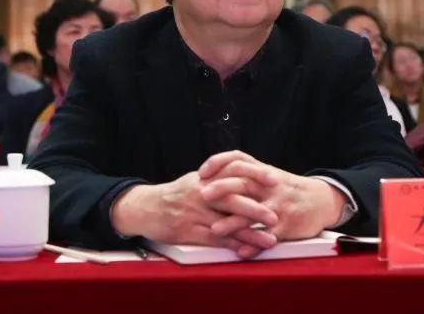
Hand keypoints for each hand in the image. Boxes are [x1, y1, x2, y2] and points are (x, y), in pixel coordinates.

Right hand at [110, 171, 278, 253]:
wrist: (147, 207)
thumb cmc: (175, 194)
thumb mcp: (196, 179)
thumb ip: (217, 177)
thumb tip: (242, 173)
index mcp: (205, 178)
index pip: (234, 174)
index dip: (255, 177)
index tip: (274, 179)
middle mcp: (202, 194)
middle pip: (233, 200)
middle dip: (256, 209)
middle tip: (276, 215)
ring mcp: (195, 213)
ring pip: (227, 224)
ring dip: (250, 233)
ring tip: (270, 239)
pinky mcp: (189, 231)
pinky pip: (215, 239)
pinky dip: (232, 245)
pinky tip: (246, 250)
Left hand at [198, 151, 345, 256]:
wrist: (321, 200)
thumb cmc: (287, 188)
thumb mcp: (267, 175)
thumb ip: (244, 173)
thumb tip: (213, 174)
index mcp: (262, 171)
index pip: (238, 159)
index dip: (218, 163)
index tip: (201, 172)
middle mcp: (269, 186)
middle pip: (244, 182)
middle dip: (222, 188)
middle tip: (203, 195)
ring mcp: (279, 205)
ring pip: (254, 212)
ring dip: (234, 222)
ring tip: (215, 229)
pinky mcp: (288, 224)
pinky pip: (269, 235)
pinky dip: (254, 245)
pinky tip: (241, 252)